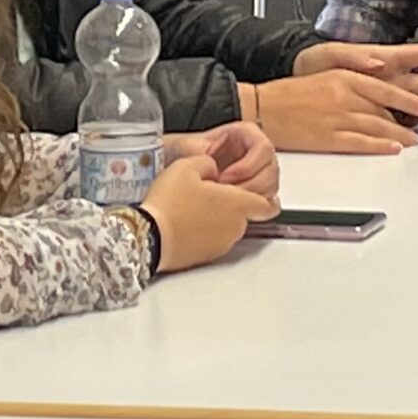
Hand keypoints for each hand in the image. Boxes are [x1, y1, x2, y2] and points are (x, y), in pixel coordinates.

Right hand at [141, 155, 280, 273]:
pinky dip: (206, 232)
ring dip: (219, 218)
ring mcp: (222, 244)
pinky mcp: (208, 256)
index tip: (266, 195)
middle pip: (244, 214)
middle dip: (232, 204)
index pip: (267, 204)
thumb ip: (208, 162)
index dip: (268, 198)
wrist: (150, 236)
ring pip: (229, 227)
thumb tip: (213, 167)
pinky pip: (214, 240)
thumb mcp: (187, 166)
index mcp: (237, 203)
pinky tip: (187, 223)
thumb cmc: (169, 203)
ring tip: (193, 208)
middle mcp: (235, 226)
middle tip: (211, 194)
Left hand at [163, 121, 279, 199]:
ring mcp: (258, 172)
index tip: (226, 177)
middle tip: (226, 194)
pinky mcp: (256, 191)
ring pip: (271, 187)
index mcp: (245, 134)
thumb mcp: (185, 147)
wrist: (176, 170)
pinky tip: (237, 211)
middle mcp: (256, 152)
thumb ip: (195, 149)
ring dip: (251, 198)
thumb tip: (204, 156)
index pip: (263, 148)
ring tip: (226, 203)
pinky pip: (267, 202)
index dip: (248, 165)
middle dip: (249, 185)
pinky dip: (255, 209)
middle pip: (271, 170)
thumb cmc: (184, 153)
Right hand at [250, 68, 417, 154]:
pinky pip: (362, 143)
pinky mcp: (329, 139)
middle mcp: (343, 96)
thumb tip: (378, 81)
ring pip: (378, 126)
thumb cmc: (289, 94)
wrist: (261, 108)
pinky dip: (381, 145)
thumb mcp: (324, 76)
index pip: (385, 88)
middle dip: (410, 115)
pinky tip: (393, 147)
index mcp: (342, 78)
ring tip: (413, 138)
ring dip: (400, 133)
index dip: (408, 98)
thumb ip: (353, 78)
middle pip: (385, 108)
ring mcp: (337, 118)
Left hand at [293, 41, 417, 104]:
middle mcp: (387, 75)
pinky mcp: (374, 108)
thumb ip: (355, 58)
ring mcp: (383, 92)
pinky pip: (400, 115)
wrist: (298, 79)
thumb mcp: (332, 55)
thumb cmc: (314, 63)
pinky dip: (414, 120)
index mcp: (382, 58)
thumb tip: (378, 61)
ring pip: (417, 99)